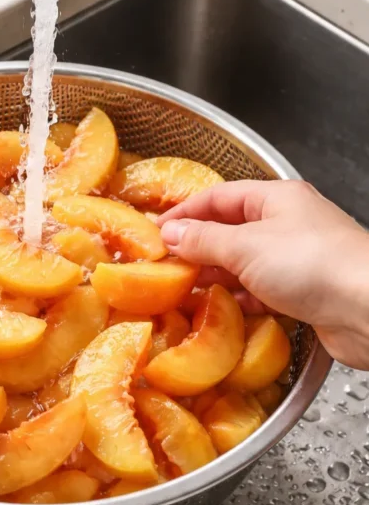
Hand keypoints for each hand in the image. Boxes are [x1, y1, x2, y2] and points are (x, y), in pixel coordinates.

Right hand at [159, 179, 368, 367]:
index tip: (156, 231)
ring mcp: (297, 259)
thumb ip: (205, 240)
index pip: (220, 196)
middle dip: (199, 246)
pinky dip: (239, 297)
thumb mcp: (246, 246)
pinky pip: (261, 290)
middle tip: (166, 263)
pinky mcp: (304, 292)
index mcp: (277, 198)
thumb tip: (171, 234)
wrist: (368, 308)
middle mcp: (288, 223)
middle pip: (232, 229)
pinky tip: (222, 307)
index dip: (186, 212)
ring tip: (186, 287)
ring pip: (245, 262)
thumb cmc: (313, 264)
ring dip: (217, 274)